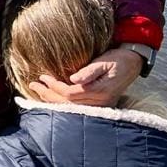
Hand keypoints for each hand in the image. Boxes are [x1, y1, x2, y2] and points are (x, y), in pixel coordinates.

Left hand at [27, 47, 142, 106]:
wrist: (133, 63)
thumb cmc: (118, 59)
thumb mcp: (104, 61)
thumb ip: (89, 71)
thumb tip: (73, 79)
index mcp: (100, 91)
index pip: (70, 93)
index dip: (54, 86)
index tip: (42, 76)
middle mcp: (100, 102)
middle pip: (67, 103)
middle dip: (48, 95)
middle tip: (32, 85)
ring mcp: (100, 105)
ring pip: (70, 107)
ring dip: (52, 100)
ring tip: (37, 91)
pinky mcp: (99, 104)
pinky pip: (76, 107)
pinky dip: (61, 102)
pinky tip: (51, 97)